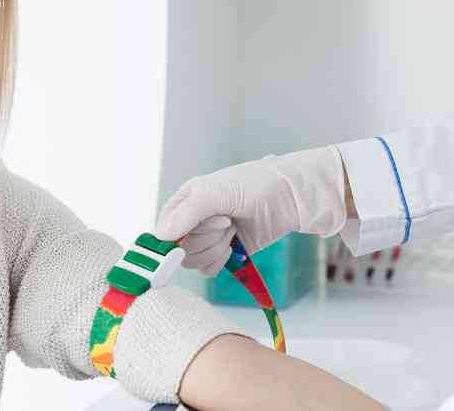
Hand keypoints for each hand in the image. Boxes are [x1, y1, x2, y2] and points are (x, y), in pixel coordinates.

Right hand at [155, 146, 348, 276]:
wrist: (293, 198)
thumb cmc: (257, 185)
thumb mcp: (218, 192)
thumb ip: (187, 213)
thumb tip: (161, 236)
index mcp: (186, 199)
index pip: (164, 228)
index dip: (179, 235)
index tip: (200, 228)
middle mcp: (194, 219)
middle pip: (178, 249)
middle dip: (205, 239)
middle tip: (226, 222)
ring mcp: (209, 237)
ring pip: (193, 261)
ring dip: (215, 249)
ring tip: (233, 230)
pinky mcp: (224, 252)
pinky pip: (207, 269)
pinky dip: (220, 261)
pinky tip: (234, 246)